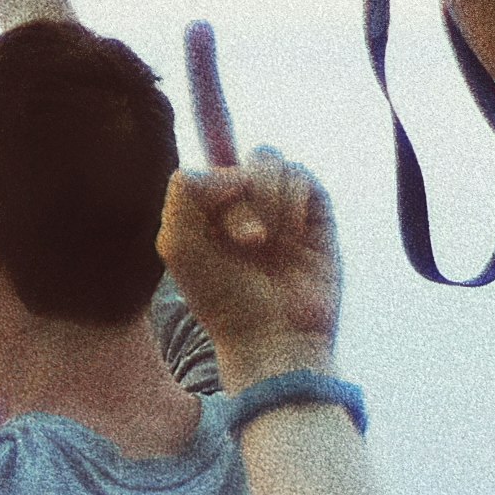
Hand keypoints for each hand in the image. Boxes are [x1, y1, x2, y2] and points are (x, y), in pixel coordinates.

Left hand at [158, 153, 341, 389]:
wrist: (273, 336)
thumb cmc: (222, 299)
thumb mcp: (179, 245)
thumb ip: (185, 189)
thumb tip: (235, 171)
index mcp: (209, 209)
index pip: (211, 162)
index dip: (216, 175)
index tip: (217, 220)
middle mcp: (244, 204)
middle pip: (242, 158)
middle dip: (243, 200)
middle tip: (250, 242)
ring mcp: (281, 207)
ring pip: (271, 160)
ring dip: (268, 201)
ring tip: (270, 243)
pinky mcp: (315, 215)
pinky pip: (303, 177)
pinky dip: (292, 204)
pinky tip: (292, 239)